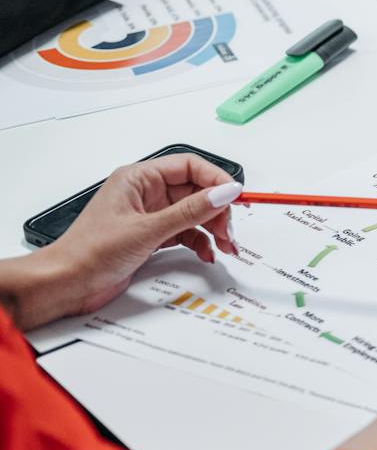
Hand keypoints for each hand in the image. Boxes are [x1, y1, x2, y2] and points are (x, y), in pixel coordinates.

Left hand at [16, 155, 242, 328]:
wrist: (68, 283)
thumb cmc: (90, 251)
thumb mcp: (148, 229)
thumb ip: (191, 211)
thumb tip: (224, 193)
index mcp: (138, 178)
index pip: (189, 166)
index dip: (216, 179)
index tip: (236, 196)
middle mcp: (145, 193)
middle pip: (196, 191)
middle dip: (217, 210)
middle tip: (229, 230)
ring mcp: (149, 215)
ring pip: (194, 214)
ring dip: (213, 228)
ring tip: (225, 244)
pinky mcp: (151, 235)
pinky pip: (186, 232)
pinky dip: (200, 242)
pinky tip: (206, 253)